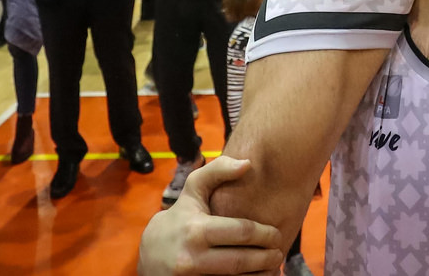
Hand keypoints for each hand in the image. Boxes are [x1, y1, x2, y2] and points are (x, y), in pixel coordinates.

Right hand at [136, 156, 282, 275]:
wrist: (150, 254)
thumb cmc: (179, 217)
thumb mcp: (192, 190)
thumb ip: (218, 171)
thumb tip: (248, 164)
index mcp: (196, 229)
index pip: (241, 232)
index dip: (265, 234)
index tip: (277, 234)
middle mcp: (192, 257)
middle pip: (241, 261)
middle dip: (266, 257)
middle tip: (278, 253)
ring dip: (259, 274)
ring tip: (271, 266)